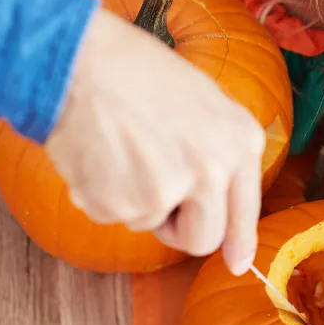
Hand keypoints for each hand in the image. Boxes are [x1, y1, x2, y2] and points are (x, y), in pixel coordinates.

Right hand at [44, 8, 264, 273]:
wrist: (79, 60)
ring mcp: (165, 191)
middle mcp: (211, 171)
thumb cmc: (136, 71)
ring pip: (150, 224)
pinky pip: (112, 216)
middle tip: (155, 191)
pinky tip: (99, 152)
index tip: (237, 264)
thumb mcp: (204, 102)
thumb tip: (228, 218)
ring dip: (133, 198)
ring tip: (120, 147)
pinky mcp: (121, 204)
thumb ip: (221, 154)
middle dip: (178, 227)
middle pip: (201, 239)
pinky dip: (101, 193)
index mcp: (239, 142)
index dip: (239, 243)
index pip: (244, 212)